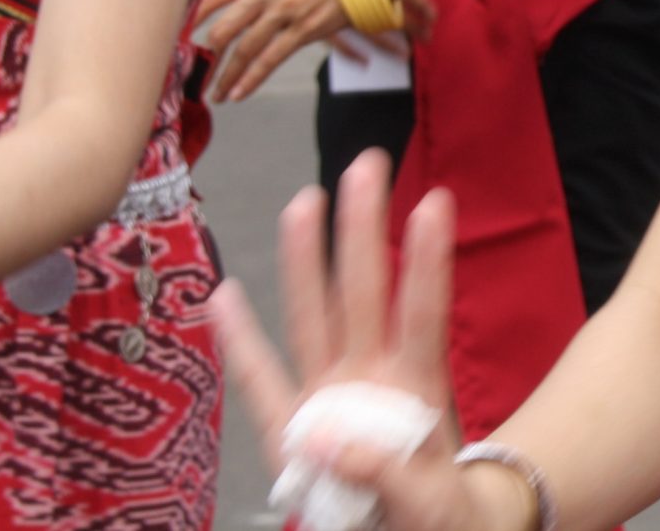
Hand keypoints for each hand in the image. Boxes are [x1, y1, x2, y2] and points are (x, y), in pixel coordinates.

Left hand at [196, 0, 352, 102]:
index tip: (175, 39)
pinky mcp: (303, 29)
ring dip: (226, 76)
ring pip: (243, 50)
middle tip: (196, 75)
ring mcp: (284, 10)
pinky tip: (239, 93)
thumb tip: (225, 5)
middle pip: (222, 29)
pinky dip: (251, 80)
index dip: (189, 20)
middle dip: (205, 58)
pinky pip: (269, 60)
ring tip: (216, 93)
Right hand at [211, 152, 504, 530]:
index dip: (426, 262)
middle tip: (367, 164)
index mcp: (414, 389)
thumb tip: (325, 443)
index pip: (423, 312)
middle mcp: (371, 377)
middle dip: (362, 231)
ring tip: (304, 200)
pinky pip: (260, 381)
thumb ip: (385, 474)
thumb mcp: (429, 504)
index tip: (434, 203)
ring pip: (315, 316)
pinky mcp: (295, 429)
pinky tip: (223, 295)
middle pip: (364, 292)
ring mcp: (332, 395)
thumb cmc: (436, 514)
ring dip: (306, 261)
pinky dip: (239, 342)